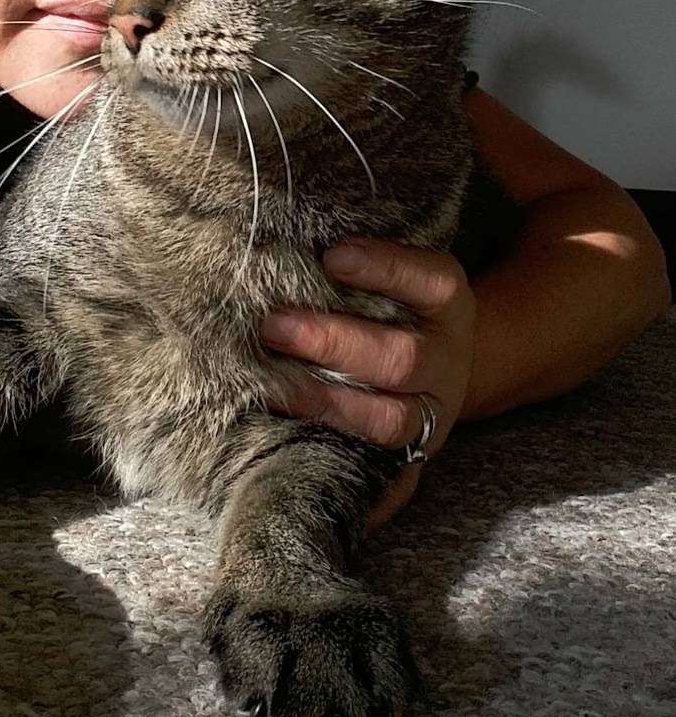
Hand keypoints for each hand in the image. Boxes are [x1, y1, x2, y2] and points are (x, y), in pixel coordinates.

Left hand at [260, 238, 477, 530]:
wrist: (442, 364)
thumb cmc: (391, 303)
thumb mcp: (394, 270)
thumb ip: (351, 257)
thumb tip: (283, 229)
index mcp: (447, 303)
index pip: (427, 281)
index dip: (384, 269)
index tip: (332, 256)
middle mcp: (446, 360)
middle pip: (400, 358)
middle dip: (333, 343)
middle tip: (272, 325)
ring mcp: (432, 417)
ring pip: (389, 422)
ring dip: (326, 405)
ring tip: (268, 386)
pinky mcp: (412, 463)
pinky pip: (388, 484)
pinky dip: (352, 488)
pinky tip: (297, 471)